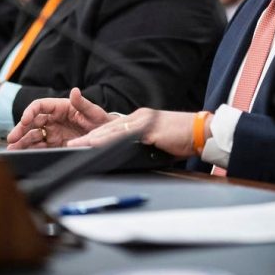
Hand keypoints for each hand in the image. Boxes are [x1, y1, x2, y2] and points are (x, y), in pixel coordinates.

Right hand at [6, 88, 110, 149]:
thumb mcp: (94, 112)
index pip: (40, 106)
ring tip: (12, 149)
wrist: (107, 137)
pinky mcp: (54, 144)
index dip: (30, 111)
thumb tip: (74, 91)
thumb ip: (83, 103)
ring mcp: (53, 132)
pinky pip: (39, 146)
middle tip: (12, 138)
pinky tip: (22, 154)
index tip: (25, 120)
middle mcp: (54, 119)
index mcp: (61, 107)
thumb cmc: (101, 121)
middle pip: (32, 121)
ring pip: (32, 135)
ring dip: (22, 141)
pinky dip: (30, 150)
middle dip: (21, 129)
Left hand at [68, 108, 200, 157]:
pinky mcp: (150, 129)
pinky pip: (125, 136)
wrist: (203, 133)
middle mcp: (141, 117)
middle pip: (109, 127)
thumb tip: (132, 157)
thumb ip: (145, 146)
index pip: (114, 127)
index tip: (82, 142)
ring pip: (113, 130)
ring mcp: (144, 121)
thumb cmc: (185, 139)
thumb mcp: (160, 143)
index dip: (97, 135)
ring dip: (93, 139)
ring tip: (77, 145)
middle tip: (71, 144)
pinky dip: (109, 141)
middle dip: (88, 137)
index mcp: (142, 119)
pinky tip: (99, 146)